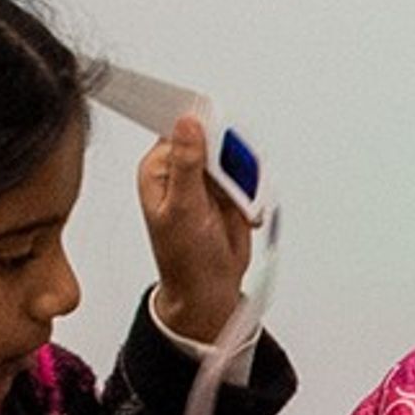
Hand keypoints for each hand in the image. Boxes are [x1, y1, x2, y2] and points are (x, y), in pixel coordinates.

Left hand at [138, 114, 255, 344]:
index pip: (181, 129)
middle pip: (216, 140)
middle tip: (233, 183)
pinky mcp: (230, 192)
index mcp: (159, 168)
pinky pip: (251, 179)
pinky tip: (246, 212)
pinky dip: (255, 194)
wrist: (210, 289)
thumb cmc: (185, 258)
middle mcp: (183, 170)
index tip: (220, 143)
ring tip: (239, 205)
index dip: (203, 129)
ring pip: (237, 159)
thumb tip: (188, 125)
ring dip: (247, 181)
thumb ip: (186, 165)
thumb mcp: (183, 209)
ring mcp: (208, 181)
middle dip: (232, 160)